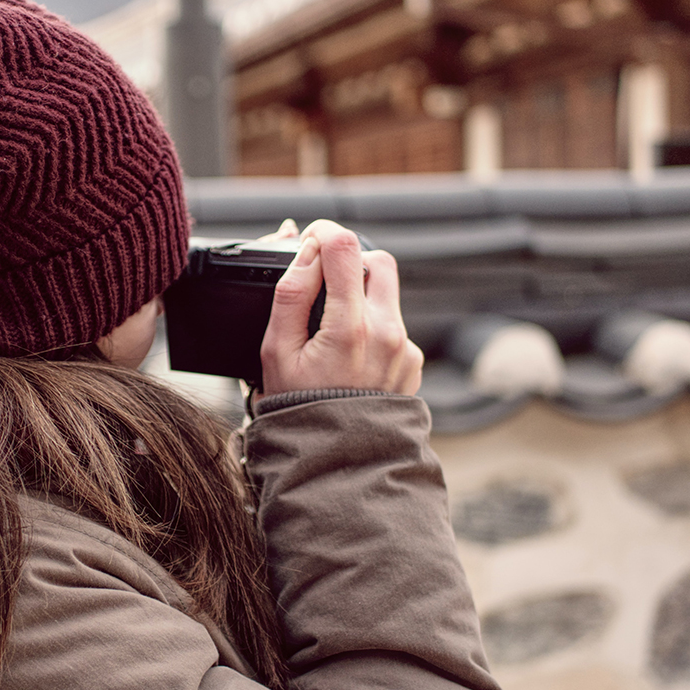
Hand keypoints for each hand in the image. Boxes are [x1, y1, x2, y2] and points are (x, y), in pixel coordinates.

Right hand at [259, 219, 422, 395]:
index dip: (324, 233)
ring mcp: (405, 346)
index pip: (344, 248)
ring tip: (333, 321)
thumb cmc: (298, 404)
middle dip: (348, 260)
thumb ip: (290, 294)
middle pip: (377, 259)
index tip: (310, 240)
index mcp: (349, 327)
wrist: (338, 456)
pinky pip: (393, 322)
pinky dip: (371, 324)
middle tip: (323, 278)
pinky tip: (350, 352)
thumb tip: (307, 252)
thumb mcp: (276, 350)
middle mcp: (386, 332)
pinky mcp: (412, 359)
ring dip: (360, 292)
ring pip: (387, 291)